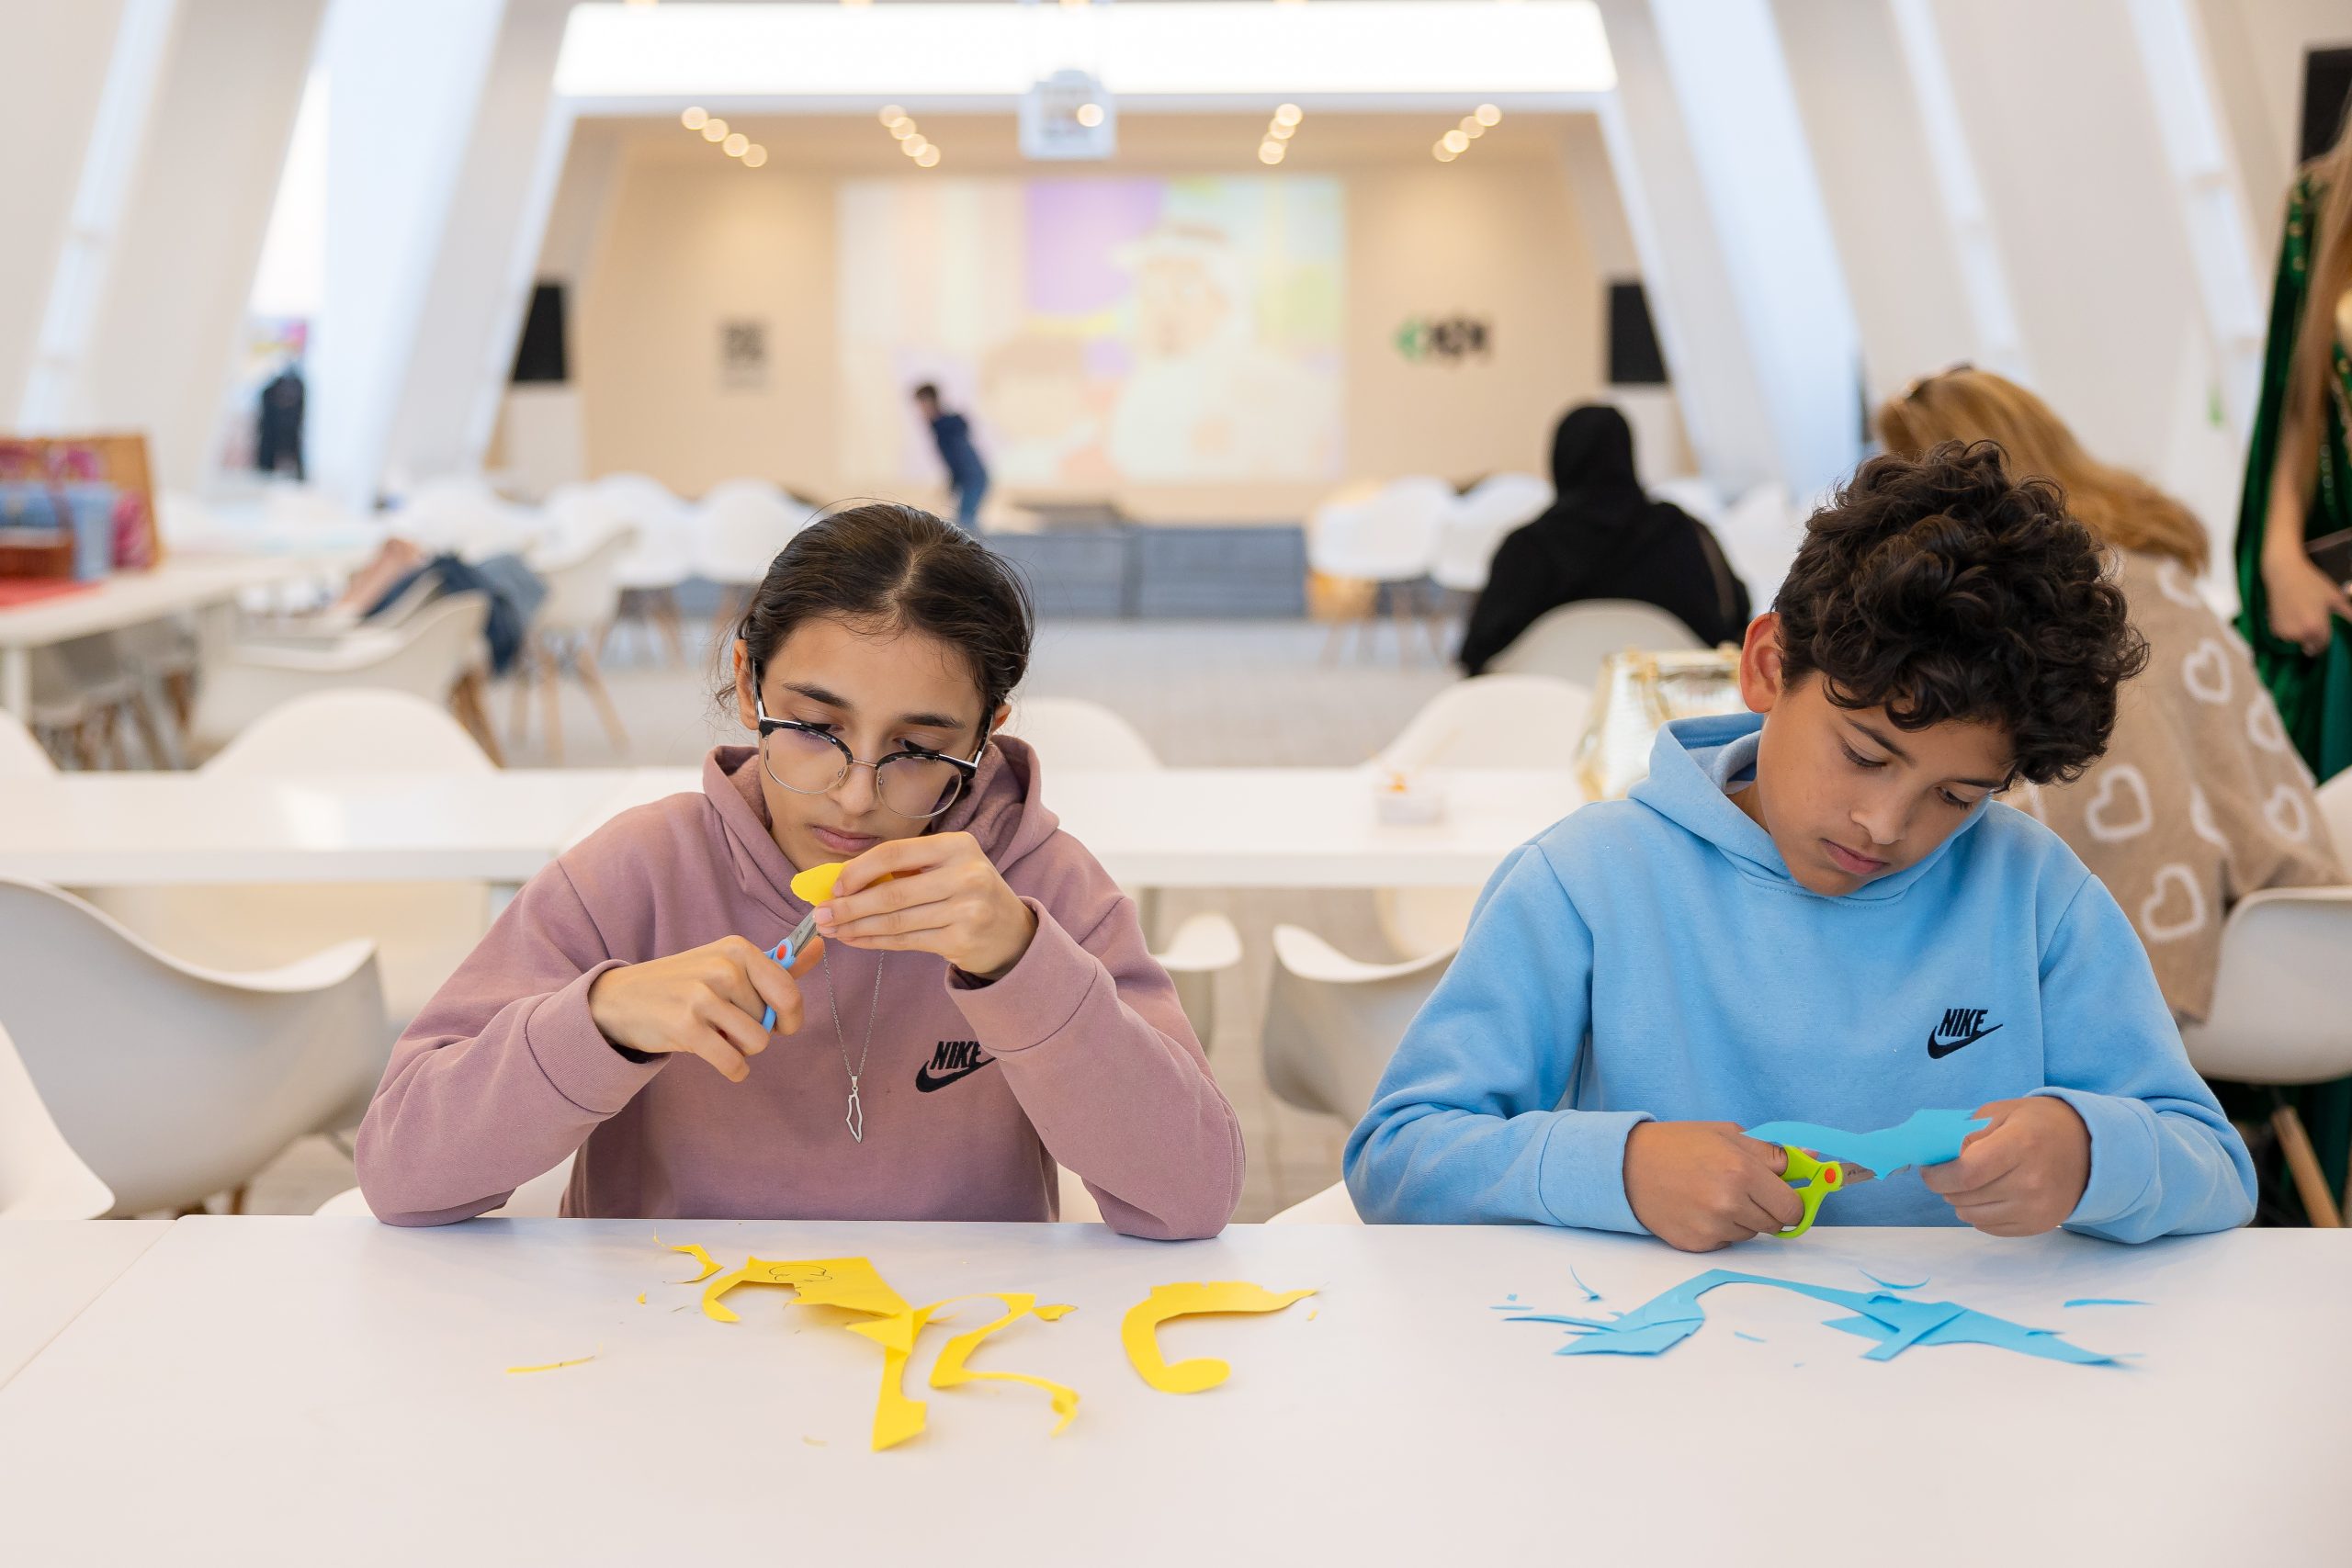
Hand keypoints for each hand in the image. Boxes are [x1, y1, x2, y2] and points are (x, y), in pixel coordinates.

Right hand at [587, 935, 824, 1082]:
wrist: (621, 999)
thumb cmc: (685, 983)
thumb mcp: (728, 963)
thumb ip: (777, 963)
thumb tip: (821, 945)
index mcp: (738, 950)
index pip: (789, 993)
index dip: (790, 1018)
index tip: (778, 1024)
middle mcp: (723, 968)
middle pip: (770, 1023)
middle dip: (755, 1032)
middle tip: (727, 1023)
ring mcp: (702, 996)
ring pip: (755, 1044)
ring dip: (740, 1049)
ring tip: (716, 1033)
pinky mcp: (686, 1026)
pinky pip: (733, 1062)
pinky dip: (731, 1068)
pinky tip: (716, 1056)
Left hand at [816, 832, 1036, 980]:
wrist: (1009, 930)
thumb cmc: (964, 892)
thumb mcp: (943, 867)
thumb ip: (901, 869)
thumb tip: (838, 882)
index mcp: (957, 845)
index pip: (895, 853)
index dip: (858, 870)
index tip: (833, 886)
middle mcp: (966, 874)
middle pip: (892, 892)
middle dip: (849, 906)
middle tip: (820, 915)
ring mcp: (967, 909)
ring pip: (896, 921)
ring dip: (856, 927)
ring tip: (832, 930)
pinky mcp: (962, 940)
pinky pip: (906, 941)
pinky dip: (875, 942)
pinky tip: (856, 939)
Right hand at [1623, 1121, 1803, 1251]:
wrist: (1627, 1166)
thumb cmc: (1679, 1145)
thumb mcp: (1727, 1134)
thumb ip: (1772, 1152)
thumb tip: (1813, 1160)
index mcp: (1742, 1172)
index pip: (1793, 1207)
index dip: (1791, 1202)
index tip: (1783, 1195)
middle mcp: (1730, 1203)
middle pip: (1776, 1225)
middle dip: (1767, 1209)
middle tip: (1744, 1191)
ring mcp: (1712, 1227)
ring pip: (1751, 1234)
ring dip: (1743, 1219)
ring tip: (1714, 1196)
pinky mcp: (1697, 1244)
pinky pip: (1726, 1242)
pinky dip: (1720, 1229)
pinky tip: (1698, 1209)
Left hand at [1920, 1097, 2089, 1235]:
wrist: (2088, 1147)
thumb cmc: (2037, 1124)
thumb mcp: (2000, 1113)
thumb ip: (1966, 1134)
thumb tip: (1936, 1160)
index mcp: (2021, 1145)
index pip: (1967, 1173)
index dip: (1938, 1176)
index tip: (1929, 1170)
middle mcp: (2032, 1181)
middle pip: (1966, 1197)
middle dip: (1946, 1186)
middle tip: (1948, 1173)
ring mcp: (2037, 1208)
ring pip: (1972, 1216)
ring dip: (1961, 1201)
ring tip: (1971, 1183)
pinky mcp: (2039, 1225)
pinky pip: (1989, 1228)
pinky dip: (1979, 1213)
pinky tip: (1989, 1194)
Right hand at [2261, 547, 2350, 656]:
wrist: (2283, 573)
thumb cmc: (2312, 583)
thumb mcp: (2335, 597)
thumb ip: (2349, 614)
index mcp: (2316, 628)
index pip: (2323, 646)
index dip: (2326, 640)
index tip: (2325, 631)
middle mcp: (2299, 634)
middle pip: (2309, 647)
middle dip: (2313, 639)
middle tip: (2313, 623)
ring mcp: (2284, 633)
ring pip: (2296, 642)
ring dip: (2300, 636)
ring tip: (2301, 618)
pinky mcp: (2273, 629)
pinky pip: (2285, 636)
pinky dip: (2289, 631)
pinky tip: (2290, 616)